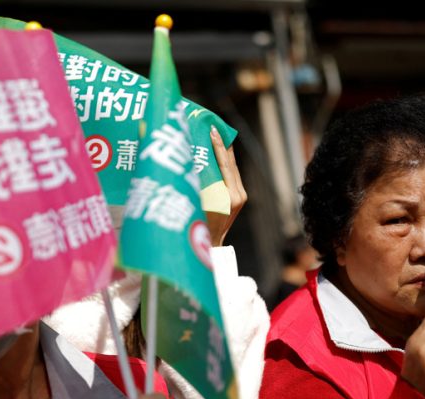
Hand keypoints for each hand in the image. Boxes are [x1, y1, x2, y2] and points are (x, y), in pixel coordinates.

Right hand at [206, 126, 246, 246]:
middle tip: (212, 126)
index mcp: (230, 197)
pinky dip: (224, 162)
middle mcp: (239, 195)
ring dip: (223, 151)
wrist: (209, 247)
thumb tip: (183, 163)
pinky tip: (215, 152)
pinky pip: (231, 174)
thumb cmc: (197, 229)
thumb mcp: (194, 206)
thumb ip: (194, 186)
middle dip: (222, 144)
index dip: (218, 146)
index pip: (225, 165)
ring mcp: (240, 196)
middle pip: (231, 163)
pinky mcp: (239, 197)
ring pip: (232, 167)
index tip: (212, 130)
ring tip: (213, 134)